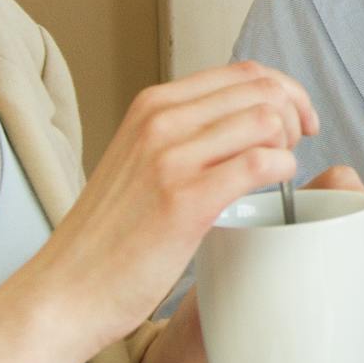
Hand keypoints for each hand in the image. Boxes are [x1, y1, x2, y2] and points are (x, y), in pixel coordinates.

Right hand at [23, 61, 312, 361]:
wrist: (65, 290)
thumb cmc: (109, 238)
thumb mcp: (139, 162)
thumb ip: (182, 136)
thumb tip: (240, 126)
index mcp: (152, 106)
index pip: (243, 72)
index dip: (285, 93)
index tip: (298, 124)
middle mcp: (160, 120)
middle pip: (262, 89)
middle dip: (295, 116)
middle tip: (295, 152)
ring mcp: (170, 157)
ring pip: (266, 119)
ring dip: (289, 145)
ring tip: (279, 176)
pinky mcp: (185, 199)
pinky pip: (260, 163)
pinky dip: (282, 172)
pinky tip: (275, 192)